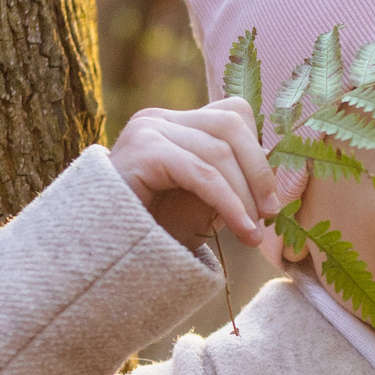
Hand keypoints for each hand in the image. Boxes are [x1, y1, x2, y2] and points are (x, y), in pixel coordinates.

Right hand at [108, 98, 279, 251]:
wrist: (103, 260)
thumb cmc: (150, 234)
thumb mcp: (199, 202)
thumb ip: (228, 181)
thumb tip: (271, 180)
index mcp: (173, 124)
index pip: (231, 115)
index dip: (257, 154)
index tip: (269, 200)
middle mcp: (157, 119)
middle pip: (230, 124)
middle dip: (258, 173)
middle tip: (270, 216)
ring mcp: (147, 130)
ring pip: (219, 151)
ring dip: (245, 197)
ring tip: (253, 234)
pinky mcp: (143, 151)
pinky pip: (201, 173)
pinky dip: (229, 203)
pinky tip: (242, 229)